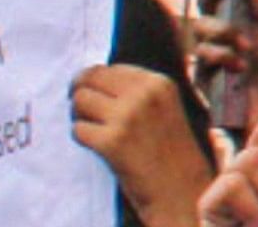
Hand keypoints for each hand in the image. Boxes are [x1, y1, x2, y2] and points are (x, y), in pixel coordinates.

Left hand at [78, 63, 217, 226]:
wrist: (180, 189)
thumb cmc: (170, 150)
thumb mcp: (166, 107)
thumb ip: (139, 89)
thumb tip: (94, 75)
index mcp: (159, 83)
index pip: (109, 68)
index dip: (95, 81)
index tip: (93, 94)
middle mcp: (143, 94)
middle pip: (89, 78)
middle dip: (81, 94)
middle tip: (84, 111)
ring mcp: (127, 117)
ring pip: (79, 101)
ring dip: (80, 116)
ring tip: (94, 129)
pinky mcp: (111, 142)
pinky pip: (77, 130)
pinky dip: (82, 138)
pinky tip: (98, 147)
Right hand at [194, 0, 257, 105]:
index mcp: (243, 27)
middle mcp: (223, 40)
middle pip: (203, 5)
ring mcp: (212, 61)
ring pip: (199, 30)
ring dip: (222, 29)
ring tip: (246, 43)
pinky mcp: (206, 85)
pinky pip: (201, 62)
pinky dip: (220, 57)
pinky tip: (238, 64)